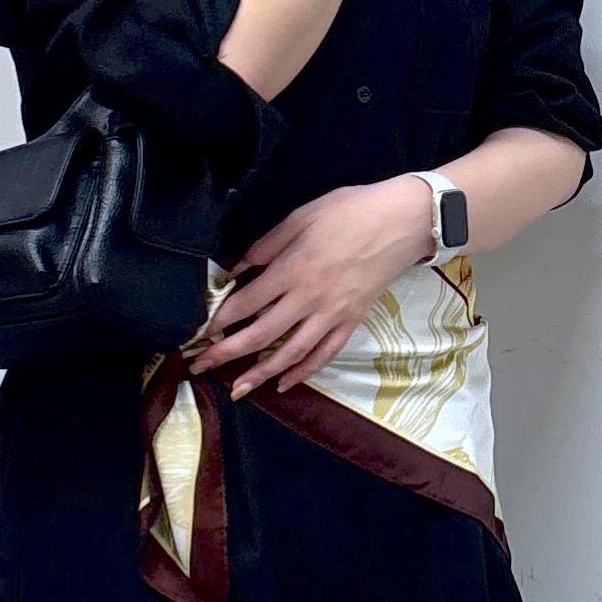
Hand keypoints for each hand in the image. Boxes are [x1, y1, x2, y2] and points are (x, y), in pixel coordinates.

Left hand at [187, 175, 435, 396]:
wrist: (400, 222)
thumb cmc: (348, 212)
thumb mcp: (300, 217)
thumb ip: (265, 246)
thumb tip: (235, 270)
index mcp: (293, 269)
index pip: (247, 303)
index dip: (220, 320)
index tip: (201, 332)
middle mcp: (309, 298)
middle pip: (261, 334)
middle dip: (227, 353)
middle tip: (201, 366)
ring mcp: (332, 315)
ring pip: (291, 353)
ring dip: (261, 373)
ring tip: (237, 389)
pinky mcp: (351, 322)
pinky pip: (324, 354)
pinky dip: (304, 372)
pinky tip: (284, 383)